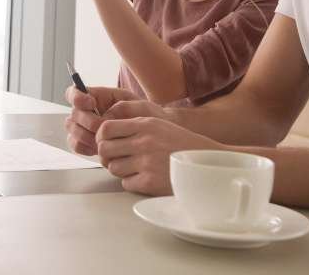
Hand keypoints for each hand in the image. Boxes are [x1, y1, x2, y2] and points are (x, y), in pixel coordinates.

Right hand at [63, 85, 142, 154]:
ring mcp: (82, 127)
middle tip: (102, 127)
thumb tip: (104, 118)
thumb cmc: (142, 115)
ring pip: (72, 129)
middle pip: (73, 113)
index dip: (77, 97)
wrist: (148, 134)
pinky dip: (85, 147)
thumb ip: (120, 106)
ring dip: (86, 135)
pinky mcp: (83, 143)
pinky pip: (76, 145)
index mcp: (94, 96)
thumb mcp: (136, 104)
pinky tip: (97, 149)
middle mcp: (84, 111)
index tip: (91, 103)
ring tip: (103, 140)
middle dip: (87, 121)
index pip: (73, 92)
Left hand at [96, 116, 224, 194]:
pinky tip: (144, 178)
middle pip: (104, 149)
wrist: (208, 164)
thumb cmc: (181, 144)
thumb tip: (104, 134)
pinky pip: (126, 183)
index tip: (106, 143)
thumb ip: (134, 126)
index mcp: (145, 124)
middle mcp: (144, 141)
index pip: (106, 128)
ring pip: (113, 168)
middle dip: (107, 155)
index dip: (101, 138)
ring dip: (120, 170)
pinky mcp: (150, 182)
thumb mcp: (159, 125)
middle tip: (116, 159)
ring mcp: (146, 162)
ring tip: (134, 168)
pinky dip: (132, 183)